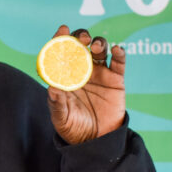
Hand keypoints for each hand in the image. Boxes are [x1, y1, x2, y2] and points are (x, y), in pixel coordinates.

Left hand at [46, 25, 125, 143]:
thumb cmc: (74, 128)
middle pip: (81, 45)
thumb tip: (51, 88)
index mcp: (65, 75)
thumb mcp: (62, 118)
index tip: (62, 30)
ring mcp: (99, 73)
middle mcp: (81, 70)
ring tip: (96, 47)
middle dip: (81, 37)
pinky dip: (120, 54)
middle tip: (81, 39)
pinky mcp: (116, 80)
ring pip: (100, 49)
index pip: (60, 53)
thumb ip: (56, 104)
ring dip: (98, 43)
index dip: (61, 39)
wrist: (97, 140)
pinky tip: (117, 50)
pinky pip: (119, 63)